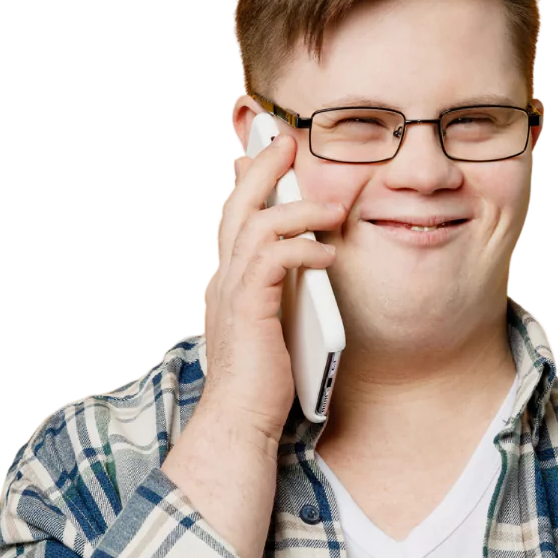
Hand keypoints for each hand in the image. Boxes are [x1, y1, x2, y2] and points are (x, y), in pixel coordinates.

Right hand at [204, 133, 343, 451]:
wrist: (240, 418)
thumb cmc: (261, 379)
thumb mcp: (274, 323)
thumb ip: (282, 291)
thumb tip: (309, 267)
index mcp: (228, 279)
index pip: (235, 215)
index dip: (249, 177)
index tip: (268, 147)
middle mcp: (223, 278)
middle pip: (238, 204)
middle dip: (263, 166)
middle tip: (287, 138)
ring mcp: (232, 292)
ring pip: (257, 225)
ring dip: (299, 210)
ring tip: (334, 209)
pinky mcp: (250, 308)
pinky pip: (273, 261)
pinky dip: (302, 249)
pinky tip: (327, 255)